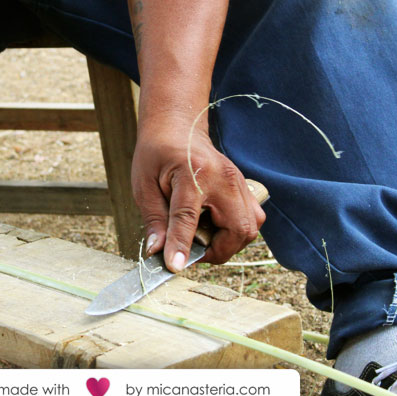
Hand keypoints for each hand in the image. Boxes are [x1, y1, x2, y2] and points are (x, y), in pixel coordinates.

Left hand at [131, 116, 265, 271]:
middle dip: (217, 251)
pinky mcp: (244, 187)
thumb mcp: (145, 186)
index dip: (181, 246)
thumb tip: (158, 252)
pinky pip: (251, 219)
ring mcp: (239, 182)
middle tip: (192, 251)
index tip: (175, 267)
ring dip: (228, 242)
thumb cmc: (158, 154)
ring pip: (250, 227)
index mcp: (194, 174)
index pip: (189, 219)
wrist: (178, 127)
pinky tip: (212, 226)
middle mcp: (225, 179)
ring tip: (202, 237)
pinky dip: (234, 231)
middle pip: (238, 229)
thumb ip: (154, 220)